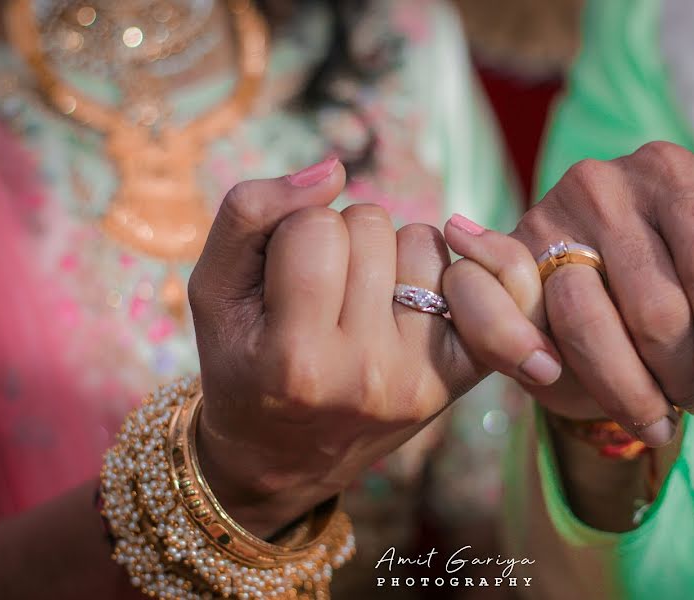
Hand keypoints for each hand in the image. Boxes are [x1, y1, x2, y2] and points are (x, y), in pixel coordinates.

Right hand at [187, 158, 481, 533]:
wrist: (282, 457)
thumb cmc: (241, 362)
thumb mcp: (213, 289)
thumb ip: (250, 213)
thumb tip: (333, 169)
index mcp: (296, 359)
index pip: (314, 226)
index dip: (292, 233)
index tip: (281, 275)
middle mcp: (366, 374)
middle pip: (372, 226)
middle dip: (341, 241)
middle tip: (322, 291)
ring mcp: (419, 379)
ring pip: (423, 242)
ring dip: (390, 256)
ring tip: (360, 301)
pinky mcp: (458, 378)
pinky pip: (480, 278)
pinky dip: (449, 270)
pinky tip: (417, 294)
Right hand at [443, 142, 693, 446]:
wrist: (592, 303)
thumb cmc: (676, 298)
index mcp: (674, 174)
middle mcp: (604, 182)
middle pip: (654, 304)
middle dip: (685, 376)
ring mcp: (544, 215)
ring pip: (584, 321)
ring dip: (625, 388)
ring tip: (653, 414)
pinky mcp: (498, 258)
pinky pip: (502, 316)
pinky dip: (531, 359)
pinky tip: (556, 380)